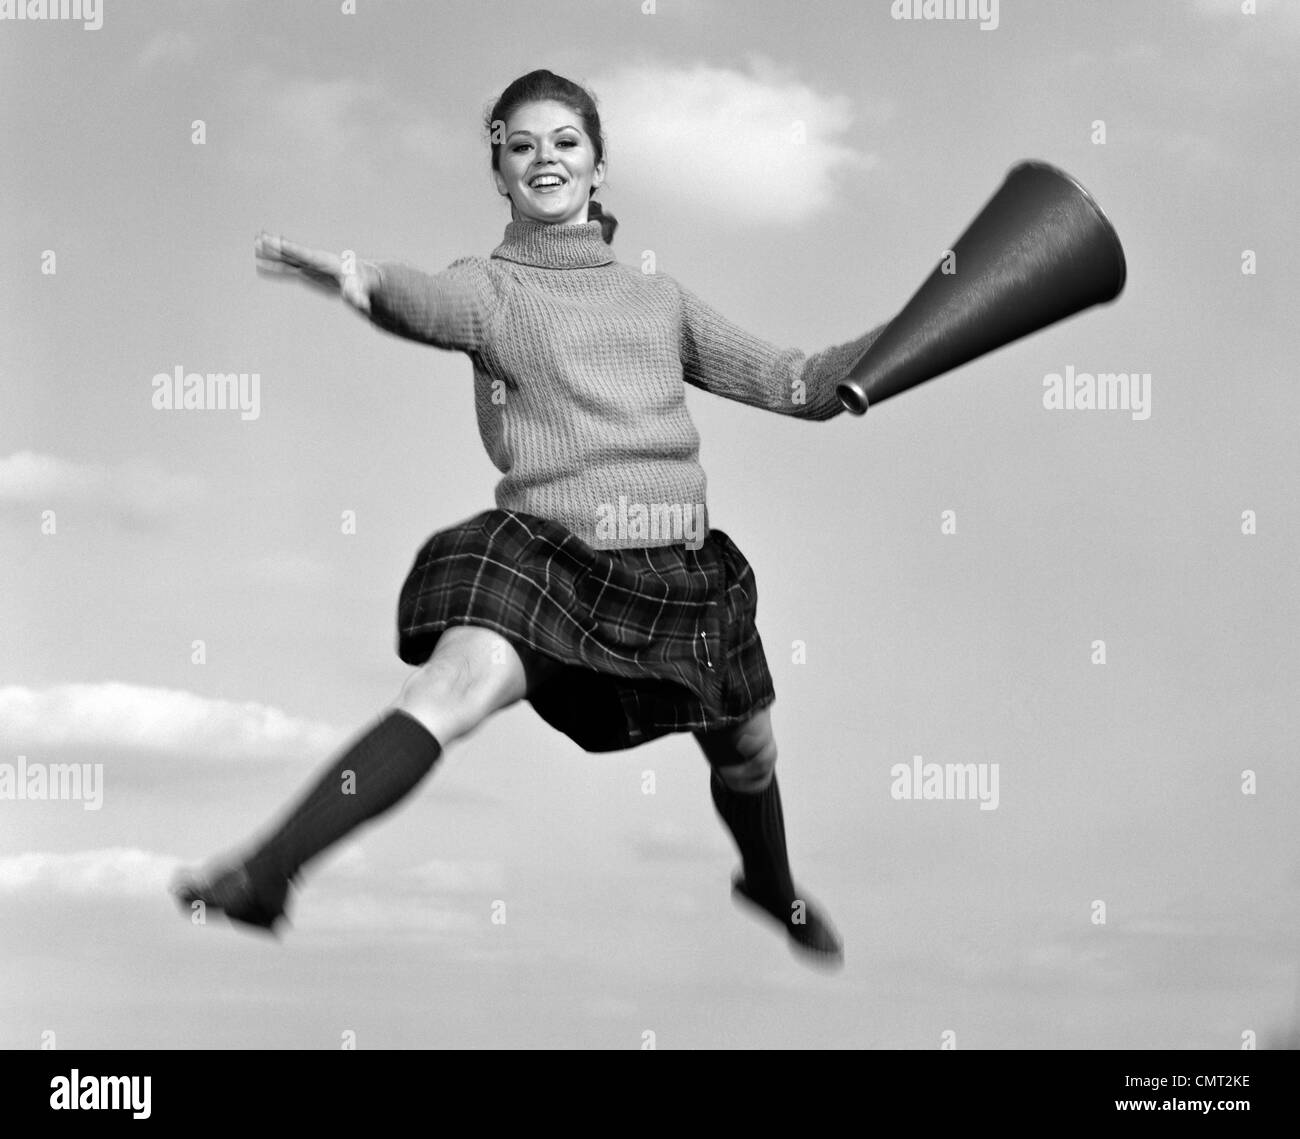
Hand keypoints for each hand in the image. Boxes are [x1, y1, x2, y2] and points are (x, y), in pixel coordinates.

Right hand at [253, 231, 378, 314]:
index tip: (276, 241)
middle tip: (258, 238)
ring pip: (286, 259)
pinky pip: (287, 268)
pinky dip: (275, 266)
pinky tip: (262, 265)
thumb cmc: (360, 283)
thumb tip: (361, 304)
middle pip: (291, 253)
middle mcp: (313, 261)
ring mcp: (308, 266)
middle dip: (275, 246)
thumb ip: (357, 296)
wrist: (361, 278)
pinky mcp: (306, 272)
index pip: (302, 254)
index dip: (289, 248)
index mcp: (322, 262)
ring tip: (255, 244)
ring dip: (271, 253)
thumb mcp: (358, 290)